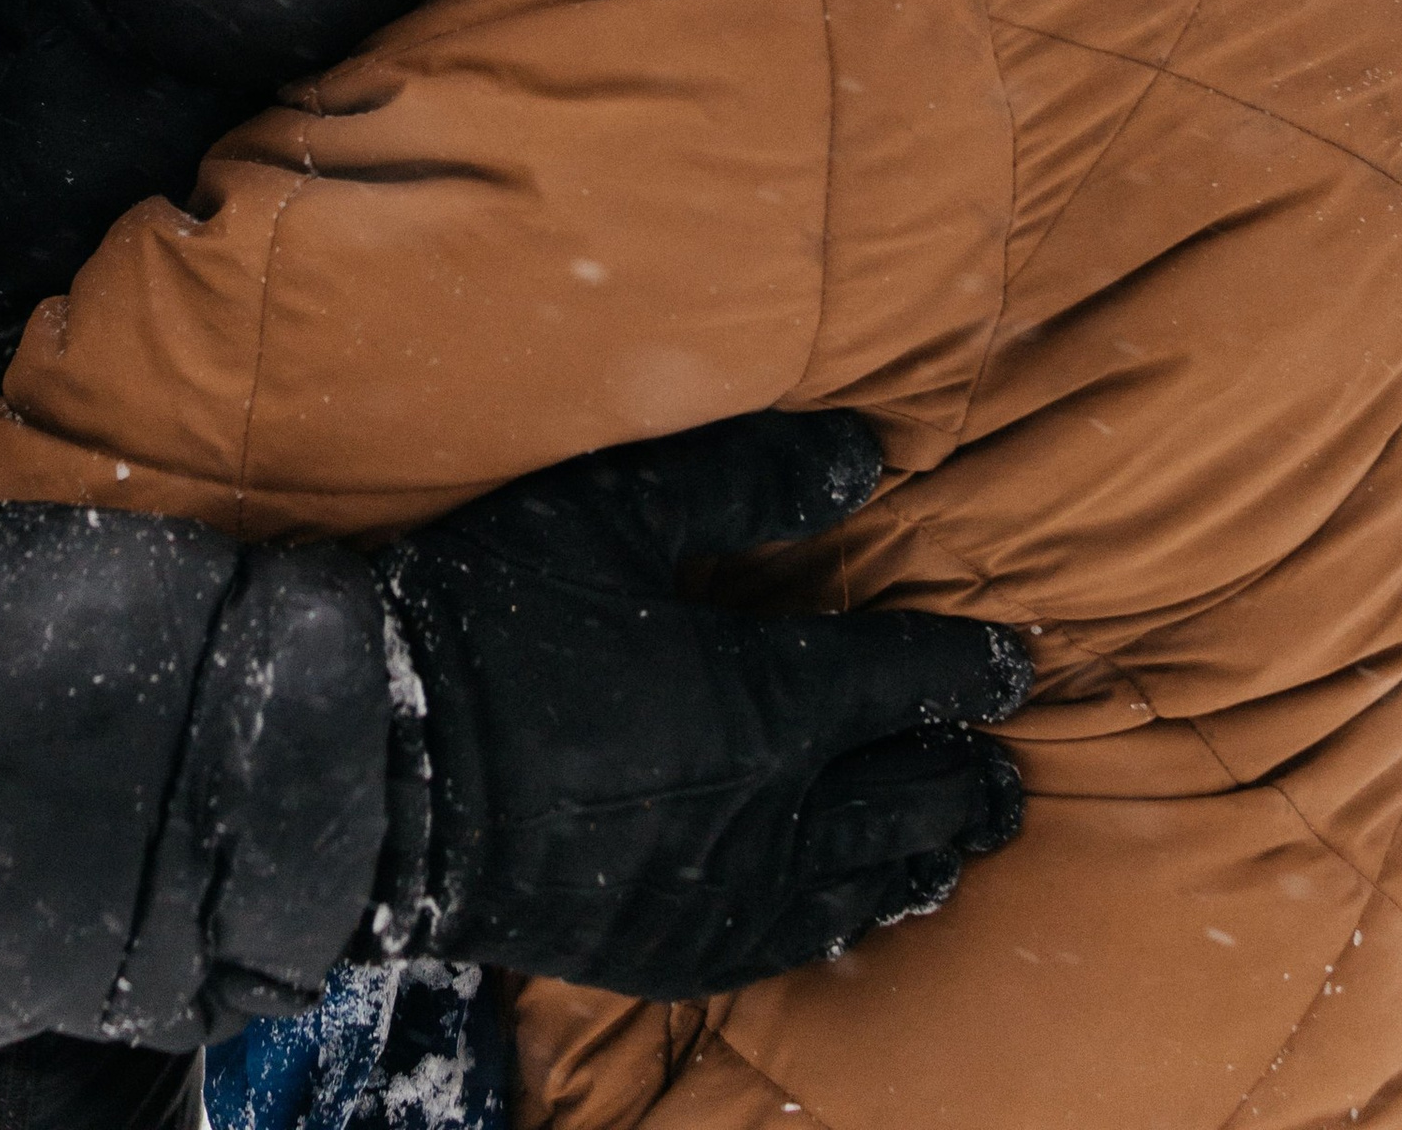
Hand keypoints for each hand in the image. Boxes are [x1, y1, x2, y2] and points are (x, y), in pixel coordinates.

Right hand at [374, 408, 1027, 996]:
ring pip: (866, 878)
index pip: (906, 679)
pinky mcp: (673, 947)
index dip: (971, 666)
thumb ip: (749, 480)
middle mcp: (774, 812)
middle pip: (910, 793)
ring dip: (926, 851)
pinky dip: (850, 918)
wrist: (383, 772)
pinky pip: (798, 942)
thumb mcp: (617, 512)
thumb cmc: (498, 621)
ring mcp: (726, 893)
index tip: (1017, 659)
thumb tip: (867, 453)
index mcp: (770, 701)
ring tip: (963, 837)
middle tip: (1007, 764)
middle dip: (968, 773)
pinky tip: (857, 908)